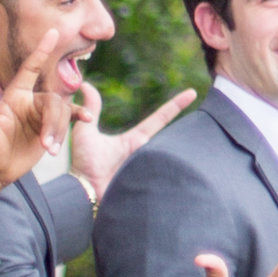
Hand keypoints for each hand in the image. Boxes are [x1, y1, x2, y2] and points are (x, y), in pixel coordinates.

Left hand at [0, 28, 80, 216]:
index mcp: (14, 95)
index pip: (30, 69)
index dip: (42, 50)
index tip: (53, 32)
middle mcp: (29, 102)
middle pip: (52, 100)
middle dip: (52, 122)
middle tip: (46, 145)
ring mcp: (40, 115)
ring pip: (61, 112)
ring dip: (59, 131)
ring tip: (50, 150)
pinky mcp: (48, 129)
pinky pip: (67, 119)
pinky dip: (75, 120)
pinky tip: (86, 121)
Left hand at [69, 81, 194, 204]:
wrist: (82, 191)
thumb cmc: (83, 163)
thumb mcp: (85, 130)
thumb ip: (90, 108)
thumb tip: (86, 84)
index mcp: (135, 139)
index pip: (160, 119)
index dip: (176, 105)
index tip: (192, 92)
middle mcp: (144, 152)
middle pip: (170, 138)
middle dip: (184, 132)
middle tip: (195, 112)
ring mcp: (147, 167)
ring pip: (166, 156)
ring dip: (165, 156)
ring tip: (163, 154)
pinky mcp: (146, 182)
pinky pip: (161, 174)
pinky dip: (162, 172)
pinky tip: (181, 176)